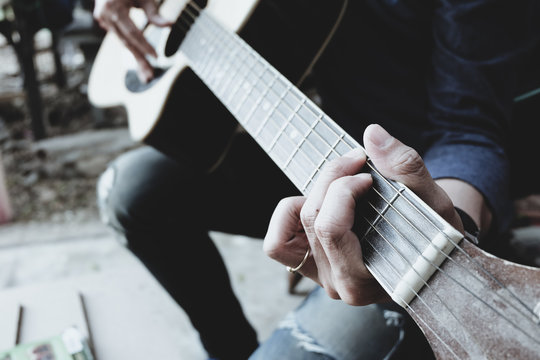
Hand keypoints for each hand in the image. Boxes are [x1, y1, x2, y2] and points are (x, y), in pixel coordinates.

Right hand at [93, 0, 171, 81]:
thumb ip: (154, 13)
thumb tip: (170, 24)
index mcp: (113, 7)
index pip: (132, 32)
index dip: (145, 45)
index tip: (156, 56)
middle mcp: (105, 15)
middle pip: (126, 41)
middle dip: (139, 59)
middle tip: (149, 75)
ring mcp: (103, 19)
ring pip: (123, 42)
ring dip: (135, 57)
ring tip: (147, 72)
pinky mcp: (105, 21)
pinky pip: (120, 37)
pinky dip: (131, 47)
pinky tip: (140, 60)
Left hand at [264, 124, 463, 305]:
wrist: (432, 256)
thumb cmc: (433, 233)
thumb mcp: (432, 201)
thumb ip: (405, 168)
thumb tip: (372, 134)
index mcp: (365, 280)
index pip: (331, 228)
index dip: (344, 188)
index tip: (367, 173)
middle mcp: (338, 283)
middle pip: (312, 218)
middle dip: (333, 178)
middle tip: (358, 161)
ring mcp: (320, 276)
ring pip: (292, 224)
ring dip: (313, 192)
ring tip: (342, 183)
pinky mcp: (309, 266)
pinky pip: (277, 242)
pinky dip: (289, 214)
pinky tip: (318, 201)